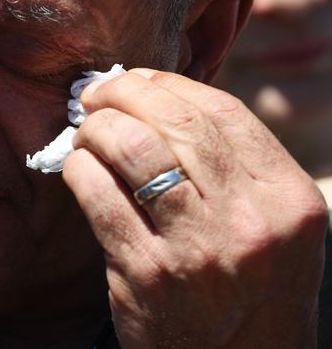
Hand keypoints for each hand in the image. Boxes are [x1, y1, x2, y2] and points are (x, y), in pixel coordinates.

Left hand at [63, 69, 328, 347]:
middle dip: (123, 94)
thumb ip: (229, 164)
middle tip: (96, 95)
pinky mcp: (147, 274)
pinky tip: (76, 166)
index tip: (137, 79)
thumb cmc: (246, 284)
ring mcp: (198, 250)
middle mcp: (250, 221)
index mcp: (288, 196)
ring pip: (133, 149)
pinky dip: (78, 167)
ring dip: (96, 128)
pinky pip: (98, 195)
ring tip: (85, 131)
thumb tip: (155, 96)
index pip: (222, 111)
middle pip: (174, 122)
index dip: (168, 84)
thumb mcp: (269, 222)